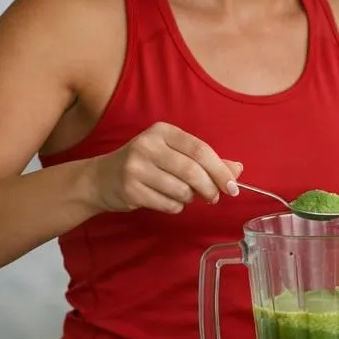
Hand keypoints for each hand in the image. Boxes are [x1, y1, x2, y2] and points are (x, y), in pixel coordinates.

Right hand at [85, 122, 241, 213]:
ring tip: (184, 195)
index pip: (200, 150)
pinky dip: (176, 206)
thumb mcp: (175, 154)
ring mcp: (135, 168)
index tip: (232, 186)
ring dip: (190, 198)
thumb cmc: (147, 164)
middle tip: (214, 197)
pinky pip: (168, 204)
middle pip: (192, 171)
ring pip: (181, 190)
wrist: (101, 178)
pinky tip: (167, 200)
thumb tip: (238, 169)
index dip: (220, 170)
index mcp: (163, 131)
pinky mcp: (130, 190)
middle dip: (210, 188)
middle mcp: (147, 145)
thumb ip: (207, 160)